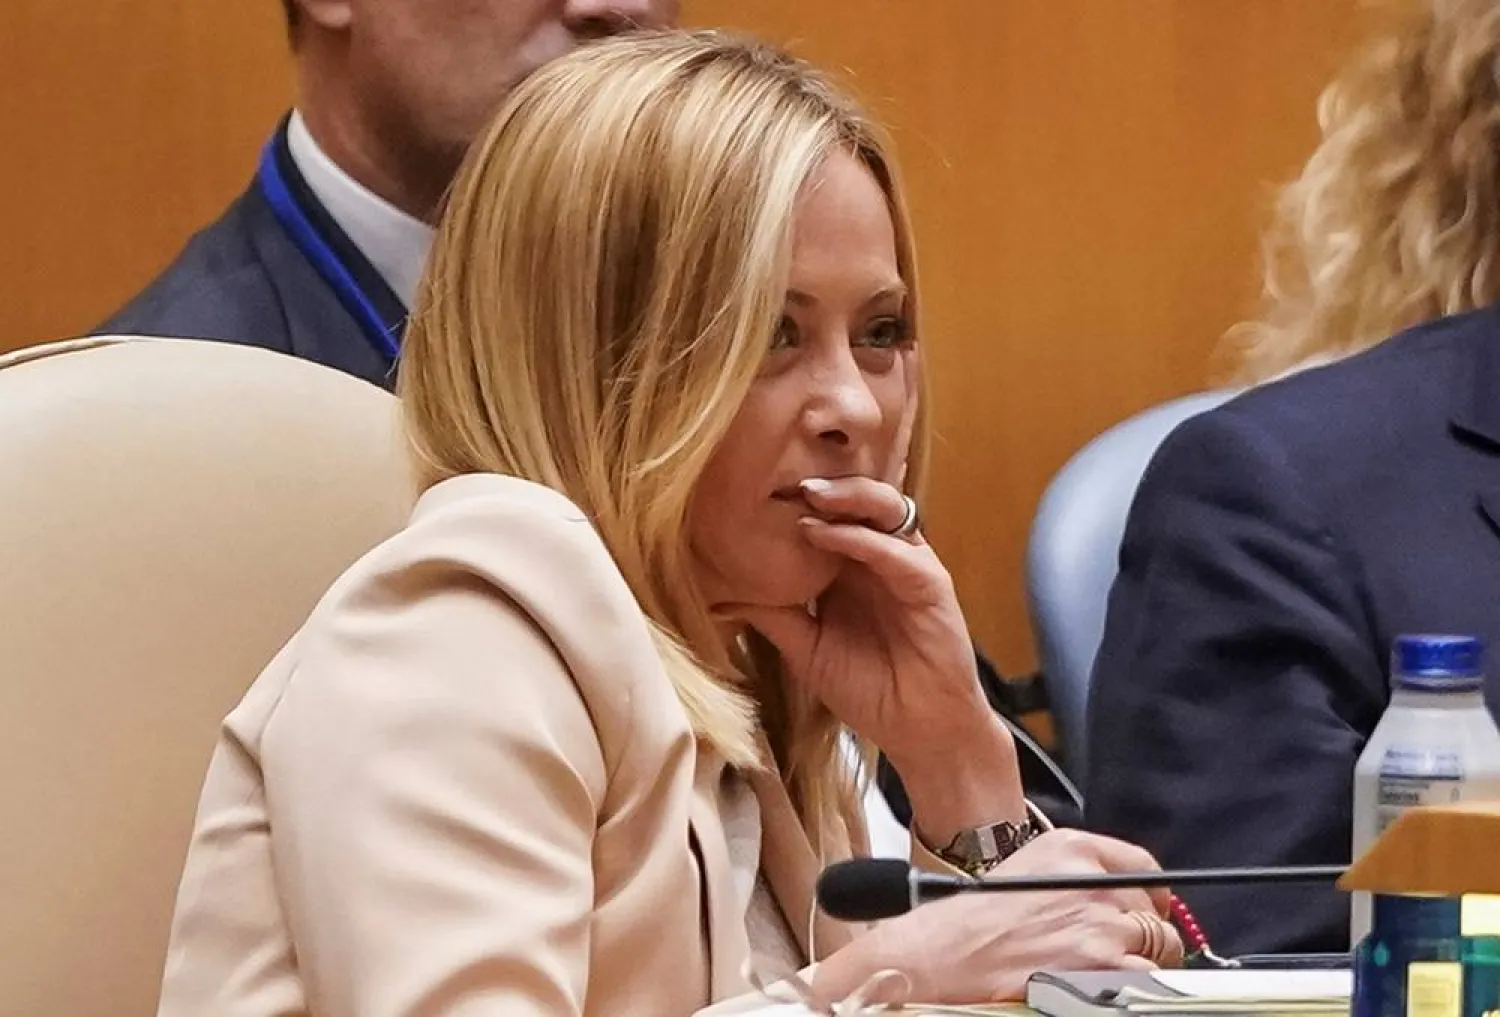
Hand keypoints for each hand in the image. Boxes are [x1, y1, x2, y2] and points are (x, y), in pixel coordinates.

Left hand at [725, 352, 997, 775]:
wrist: (919, 732)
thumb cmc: (868, 689)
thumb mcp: (805, 648)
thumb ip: (772, 614)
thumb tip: (718, 591)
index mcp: (852, 566)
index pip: (827, 514)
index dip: (793, 499)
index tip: (748, 487)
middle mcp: (881, 556)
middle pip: (856, 499)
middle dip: (821, 483)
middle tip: (779, 476)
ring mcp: (908, 566)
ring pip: (884, 509)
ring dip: (846, 496)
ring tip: (807, 493)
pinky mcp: (931, 586)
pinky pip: (899, 552)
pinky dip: (864, 539)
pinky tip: (829, 534)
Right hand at [812, 831, 1185, 1005]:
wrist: (945, 956)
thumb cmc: (972, 921)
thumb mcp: (1027, 872)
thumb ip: (1075, 877)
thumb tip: (1116, 899)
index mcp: (1073, 848)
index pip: (1144, 867)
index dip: (1151, 897)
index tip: (1150, 911)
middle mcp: (1092, 880)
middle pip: (1155, 914)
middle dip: (1143, 936)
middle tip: (1118, 954)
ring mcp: (1101, 925)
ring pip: (1160, 949)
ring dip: (1141, 965)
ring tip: (1107, 974)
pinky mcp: (1103, 967)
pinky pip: (1147, 980)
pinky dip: (1134, 988)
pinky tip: (1101, 987)